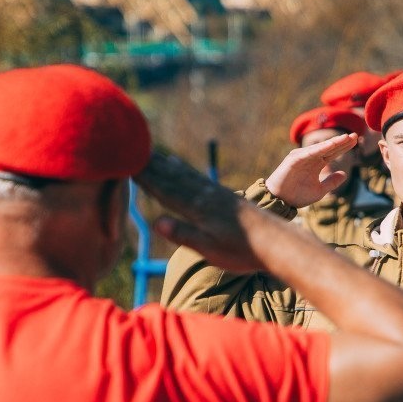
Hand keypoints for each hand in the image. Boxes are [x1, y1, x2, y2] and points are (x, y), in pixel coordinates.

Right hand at [135, 151, 273, 273]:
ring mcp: (214, 193)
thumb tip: (156, 222)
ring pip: (182, 174)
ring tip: (145, 152)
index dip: (144, 178)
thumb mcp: (211, 250)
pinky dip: (182, 169)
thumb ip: (184, 235)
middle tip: (127, 149)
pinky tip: (177, 164)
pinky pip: (196, 177)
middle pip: (170, 177)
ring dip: (161, 163)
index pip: (164, 190)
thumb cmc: (243, 252)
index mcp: (198, 209)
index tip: (125, 165)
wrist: (277, 243)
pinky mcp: (223, 195)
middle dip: (148, 165)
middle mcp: (204, 196)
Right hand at [264, 132, 358, 207]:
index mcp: (316, 163)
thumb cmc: (297, 195)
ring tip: (345, 138)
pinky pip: (309, 153)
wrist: (280, 201)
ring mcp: (302, 157)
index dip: (344, 147)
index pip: (333, 152)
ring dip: (333, 143)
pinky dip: (319, 149)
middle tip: (355, 135)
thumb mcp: (319, 190)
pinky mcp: (294, 159)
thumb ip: (331, 182)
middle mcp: (310, 157)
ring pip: (320, 148)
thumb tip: (345, 174)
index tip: (356, 140)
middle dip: (341, 142)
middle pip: (329, 147)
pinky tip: (331, 145)